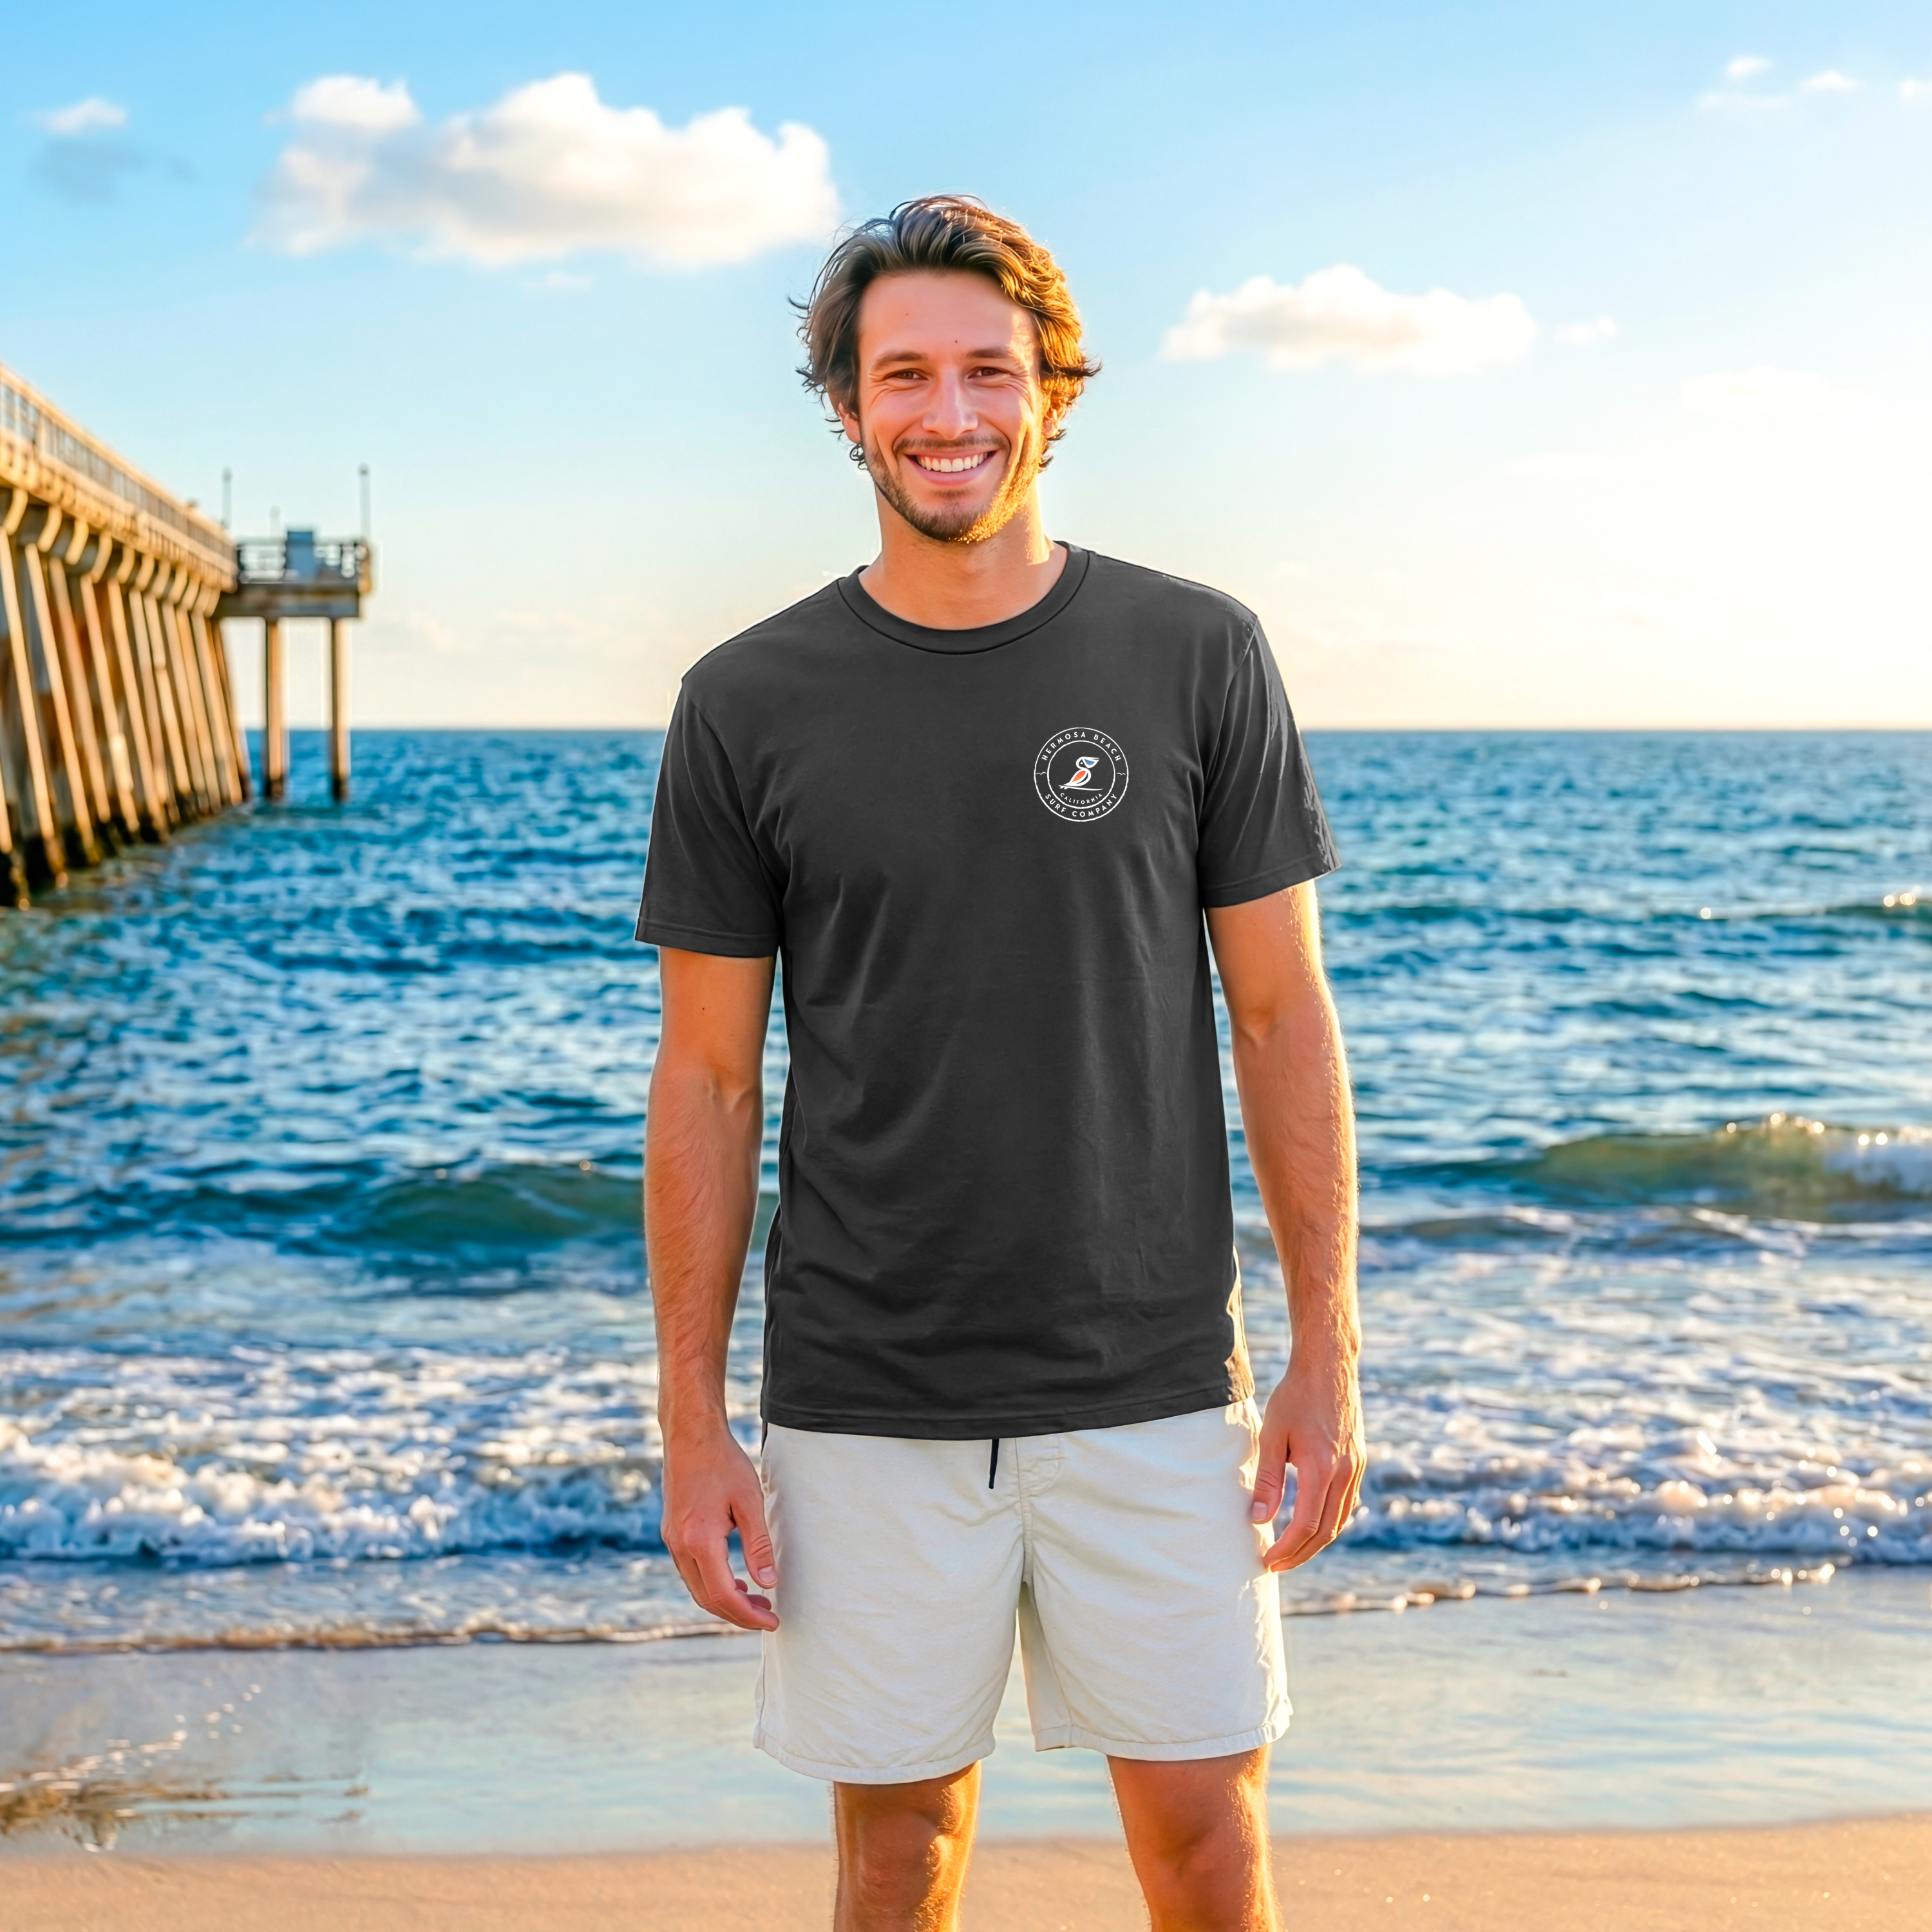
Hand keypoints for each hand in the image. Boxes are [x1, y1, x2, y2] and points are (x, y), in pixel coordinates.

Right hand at [660, 1424, 779, 1630]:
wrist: (690, 1436)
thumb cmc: (723, 1463)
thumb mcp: (749, 1501)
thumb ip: (758, 1545)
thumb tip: (768, 1583)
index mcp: (700, 1540)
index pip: (722, 1595)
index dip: (747, 1614)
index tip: (772, 1620)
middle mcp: (680, 1546)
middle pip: (707, 1599)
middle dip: (738, 1614)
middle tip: (768, 1615)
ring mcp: (672, 1541)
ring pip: (697, 1588)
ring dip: (725, 1601)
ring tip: (756, 1600)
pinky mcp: (672, 1534)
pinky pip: (691, 1572)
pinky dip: (713, 1584)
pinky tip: (734, 1579)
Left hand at [1249, 1353, 1363, 1571]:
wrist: (1329, 1367)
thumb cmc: (1295, 1397)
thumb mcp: (1272, 1435)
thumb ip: (1267, 1479)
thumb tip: (1259, 1519)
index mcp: (1321, 1468)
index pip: (1306, 1525)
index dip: (1287, 1548)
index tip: (1267, 1560)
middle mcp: (1345, 1473)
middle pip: (1327, 1531)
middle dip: (1301, 1553)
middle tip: (1276, 1564)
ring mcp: (1356, 1467)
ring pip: (1340, 1519)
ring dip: (1317, 1541)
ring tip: (1291, 1550)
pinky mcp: (1359, 1460)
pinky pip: (1346, 1502)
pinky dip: (1329, 1520)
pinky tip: (1311, 1522)